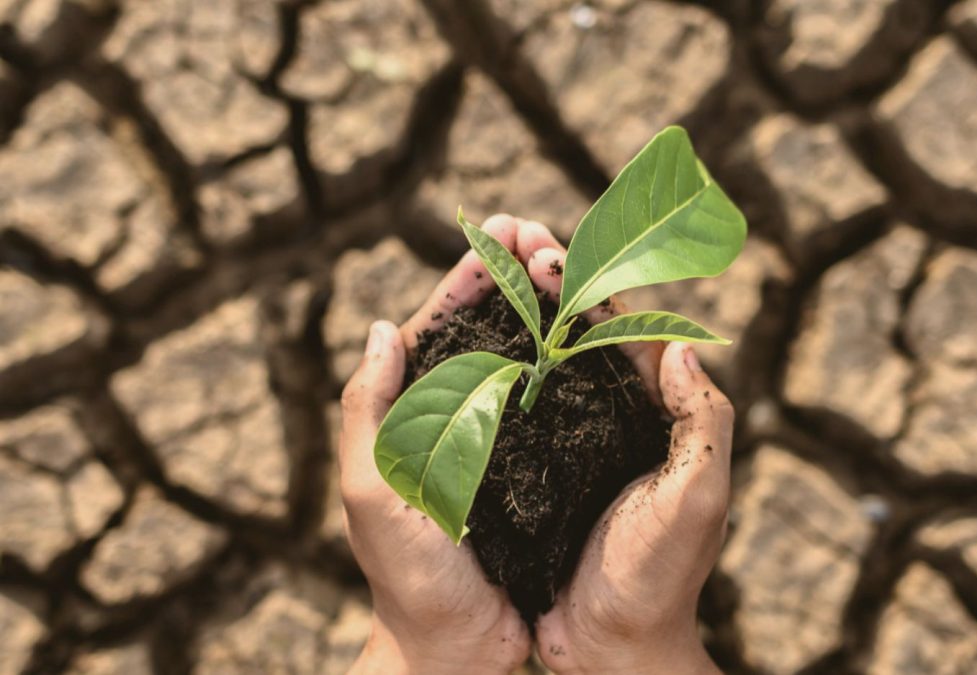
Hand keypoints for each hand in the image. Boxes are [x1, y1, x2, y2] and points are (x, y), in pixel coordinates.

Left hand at [339, 215, 530, 674]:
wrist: (461, 647)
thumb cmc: (409, 577)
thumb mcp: (373, 492)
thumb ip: (367, 411)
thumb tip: (380, 328)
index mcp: (410, 416)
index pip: (435, 327)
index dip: (466, 276)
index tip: (497, 232)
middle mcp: (455, 418)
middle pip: (483, 330)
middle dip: (510, 275)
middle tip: (540, 230)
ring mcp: (498, 439)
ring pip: (522, 355)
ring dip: (542, 306)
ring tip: (568, 262)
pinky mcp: (538, 465)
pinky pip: (554, 400)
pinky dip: (570, 360)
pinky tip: (593, 332)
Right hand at [521, 222, 731, 674]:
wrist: (612, 648)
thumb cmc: (660, 577)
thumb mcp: (698, 498)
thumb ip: (706, 423)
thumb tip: (684, 346)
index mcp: (656, 414)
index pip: (624, 329)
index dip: (587, 283)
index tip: (545, 249)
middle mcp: (614, 418)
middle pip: (580, 332)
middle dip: (547, 281)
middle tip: (508, 238)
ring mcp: (573, 442)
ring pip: (543, 360)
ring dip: (518, 312)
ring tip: (484, 270)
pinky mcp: (537, 470)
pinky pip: (514, 407)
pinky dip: (494, 369)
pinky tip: (464, 345)